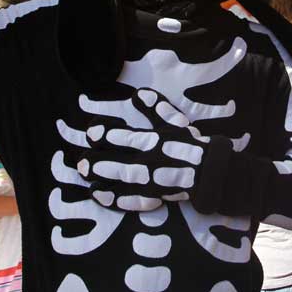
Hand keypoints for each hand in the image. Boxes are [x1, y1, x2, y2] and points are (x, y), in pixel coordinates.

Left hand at [73, 89, 210, 211]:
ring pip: (120, 180)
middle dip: (97, 161)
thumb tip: (137, 93)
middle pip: (117, 161)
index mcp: (152, 141)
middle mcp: (148, 161)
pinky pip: (129, 199)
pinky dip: (113, 198)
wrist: (210, 172)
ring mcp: (149, 182)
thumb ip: (155, 107)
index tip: (91, 132)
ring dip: (101, 177)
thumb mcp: (174, 121)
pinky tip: (98, 194)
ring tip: (85, 173)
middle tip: (82, 160)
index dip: (105, 135)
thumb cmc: (191, 144)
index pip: (123, 138)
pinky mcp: (152, 196)